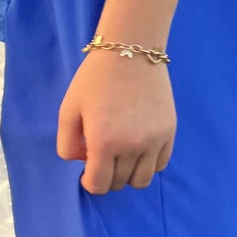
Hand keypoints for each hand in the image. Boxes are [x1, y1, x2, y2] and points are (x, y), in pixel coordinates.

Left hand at [56, 50, 175, 193]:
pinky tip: (138, 148)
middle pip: (119, 183)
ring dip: (128, 175)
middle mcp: (131, 146)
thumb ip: (67, 144)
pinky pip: (161, 165)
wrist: (130, 52)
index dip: (90, 183)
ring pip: (142, 180)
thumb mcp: (68, 109)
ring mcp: (154, 140)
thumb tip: (83, 163)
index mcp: (104, 142)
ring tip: (121, 157)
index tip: (88, 172)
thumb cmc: (95, 79)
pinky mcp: (169, 132)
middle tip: (102, 157)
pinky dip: (148, 164)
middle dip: (107, 176)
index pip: (99, 185)